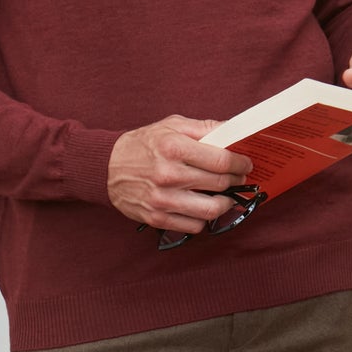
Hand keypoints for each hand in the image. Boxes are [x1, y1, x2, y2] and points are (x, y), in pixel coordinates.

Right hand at [107, 115, 252, 233]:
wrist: (106, 168)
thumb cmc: (142, 145)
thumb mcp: (170, 126)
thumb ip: (203, 127)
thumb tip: (233, 130)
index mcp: (173, 147)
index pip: (222, 160)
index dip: (241, 163)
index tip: (245, 164)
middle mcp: (168, 174)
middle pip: (220, 184)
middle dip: (236, 181)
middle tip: (238, 178)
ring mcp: (162, 199)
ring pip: (211, 210)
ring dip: (225, 204)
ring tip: (225, 197)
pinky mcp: (156, 217)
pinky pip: (193, 226)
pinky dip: (203, 218)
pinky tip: (201, 207)